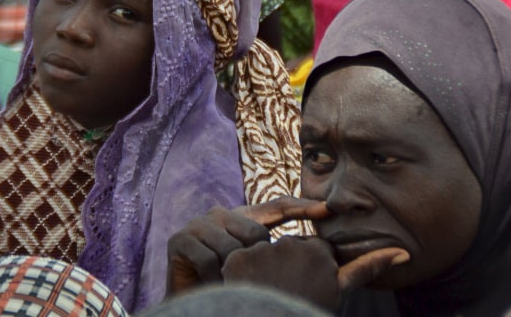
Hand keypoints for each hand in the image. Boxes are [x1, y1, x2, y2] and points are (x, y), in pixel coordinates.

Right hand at [166, 197, 330, 295]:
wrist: (191, 304)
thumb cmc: (228, 286)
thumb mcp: (258, 268)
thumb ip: (280, 254)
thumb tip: (319, 247)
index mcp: (241, 217)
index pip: (278, 206)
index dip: (303, 207)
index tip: (330, 210)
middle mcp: (220, 214)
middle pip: (255, 233)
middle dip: (259, 262)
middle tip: (256, 283)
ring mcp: (198, 224)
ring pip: (233, 250)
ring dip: (236, 275)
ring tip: (235, 288)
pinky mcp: (179, 240)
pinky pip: (209, 260)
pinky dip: (216, 280)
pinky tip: (217, 289)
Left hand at [221, 237, 407, 311]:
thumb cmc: (308, 310)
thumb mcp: (339, 291)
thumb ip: (366, 268)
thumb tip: (403, 253)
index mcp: (318, 251)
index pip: (315, 252)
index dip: (312, 273)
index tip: (309, 290)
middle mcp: (291, 244)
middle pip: (289, 250)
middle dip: (288, 268)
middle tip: (288, 294)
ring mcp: (262, 250)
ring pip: (264, 253)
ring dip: (265, 270)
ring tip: (269, 294)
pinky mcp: (238, 258)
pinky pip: (240, 259)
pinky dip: (242, 274)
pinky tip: (249, 290)